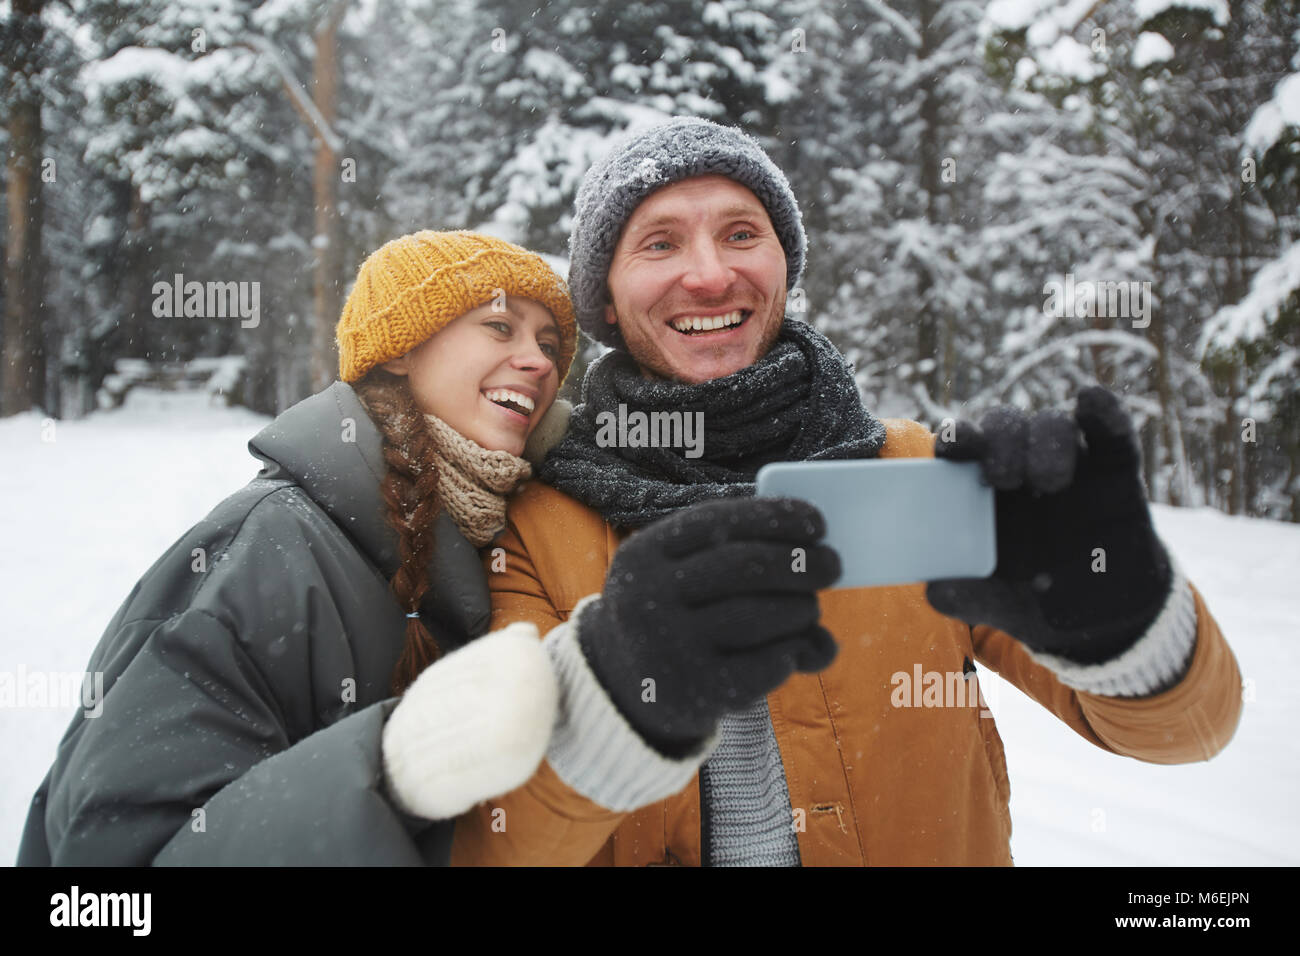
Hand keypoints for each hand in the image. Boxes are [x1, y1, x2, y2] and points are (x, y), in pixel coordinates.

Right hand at [578, 497, 840, 756]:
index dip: (775, 517)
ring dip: (801, 610)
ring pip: (760, 615)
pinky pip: (765, 666)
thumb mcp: (685, 582)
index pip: (718, 522)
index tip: (818, 523)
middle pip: (745, 566)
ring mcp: (668, 647)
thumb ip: (741, 567)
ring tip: (808, 611)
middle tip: (833, 565)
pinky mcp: (694, 693)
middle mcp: (648, 597)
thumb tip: (814, 571)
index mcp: (644, 555)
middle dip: (800, 562)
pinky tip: (792, 651)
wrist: (620, 687)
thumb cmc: (674, 617)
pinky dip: (791, 653)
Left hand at [926, 387, 1171, 663]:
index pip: (962, 448)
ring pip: (1054, 422)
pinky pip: (1112, 431)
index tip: (953, 446)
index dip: (956, 438)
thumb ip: (965, 595)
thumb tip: (934, 591)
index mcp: (982, 488)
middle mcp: (1022, 464)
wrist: (1104, 616)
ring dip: (1047, 440)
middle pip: (1004, 424)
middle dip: (1001, 441)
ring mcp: (1071, 461)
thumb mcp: (997, 602)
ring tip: (1049, 482)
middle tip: (1002, 477)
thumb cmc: (1036, 598)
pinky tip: (1090, 399)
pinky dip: (1104, 411)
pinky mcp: (1115, 467)